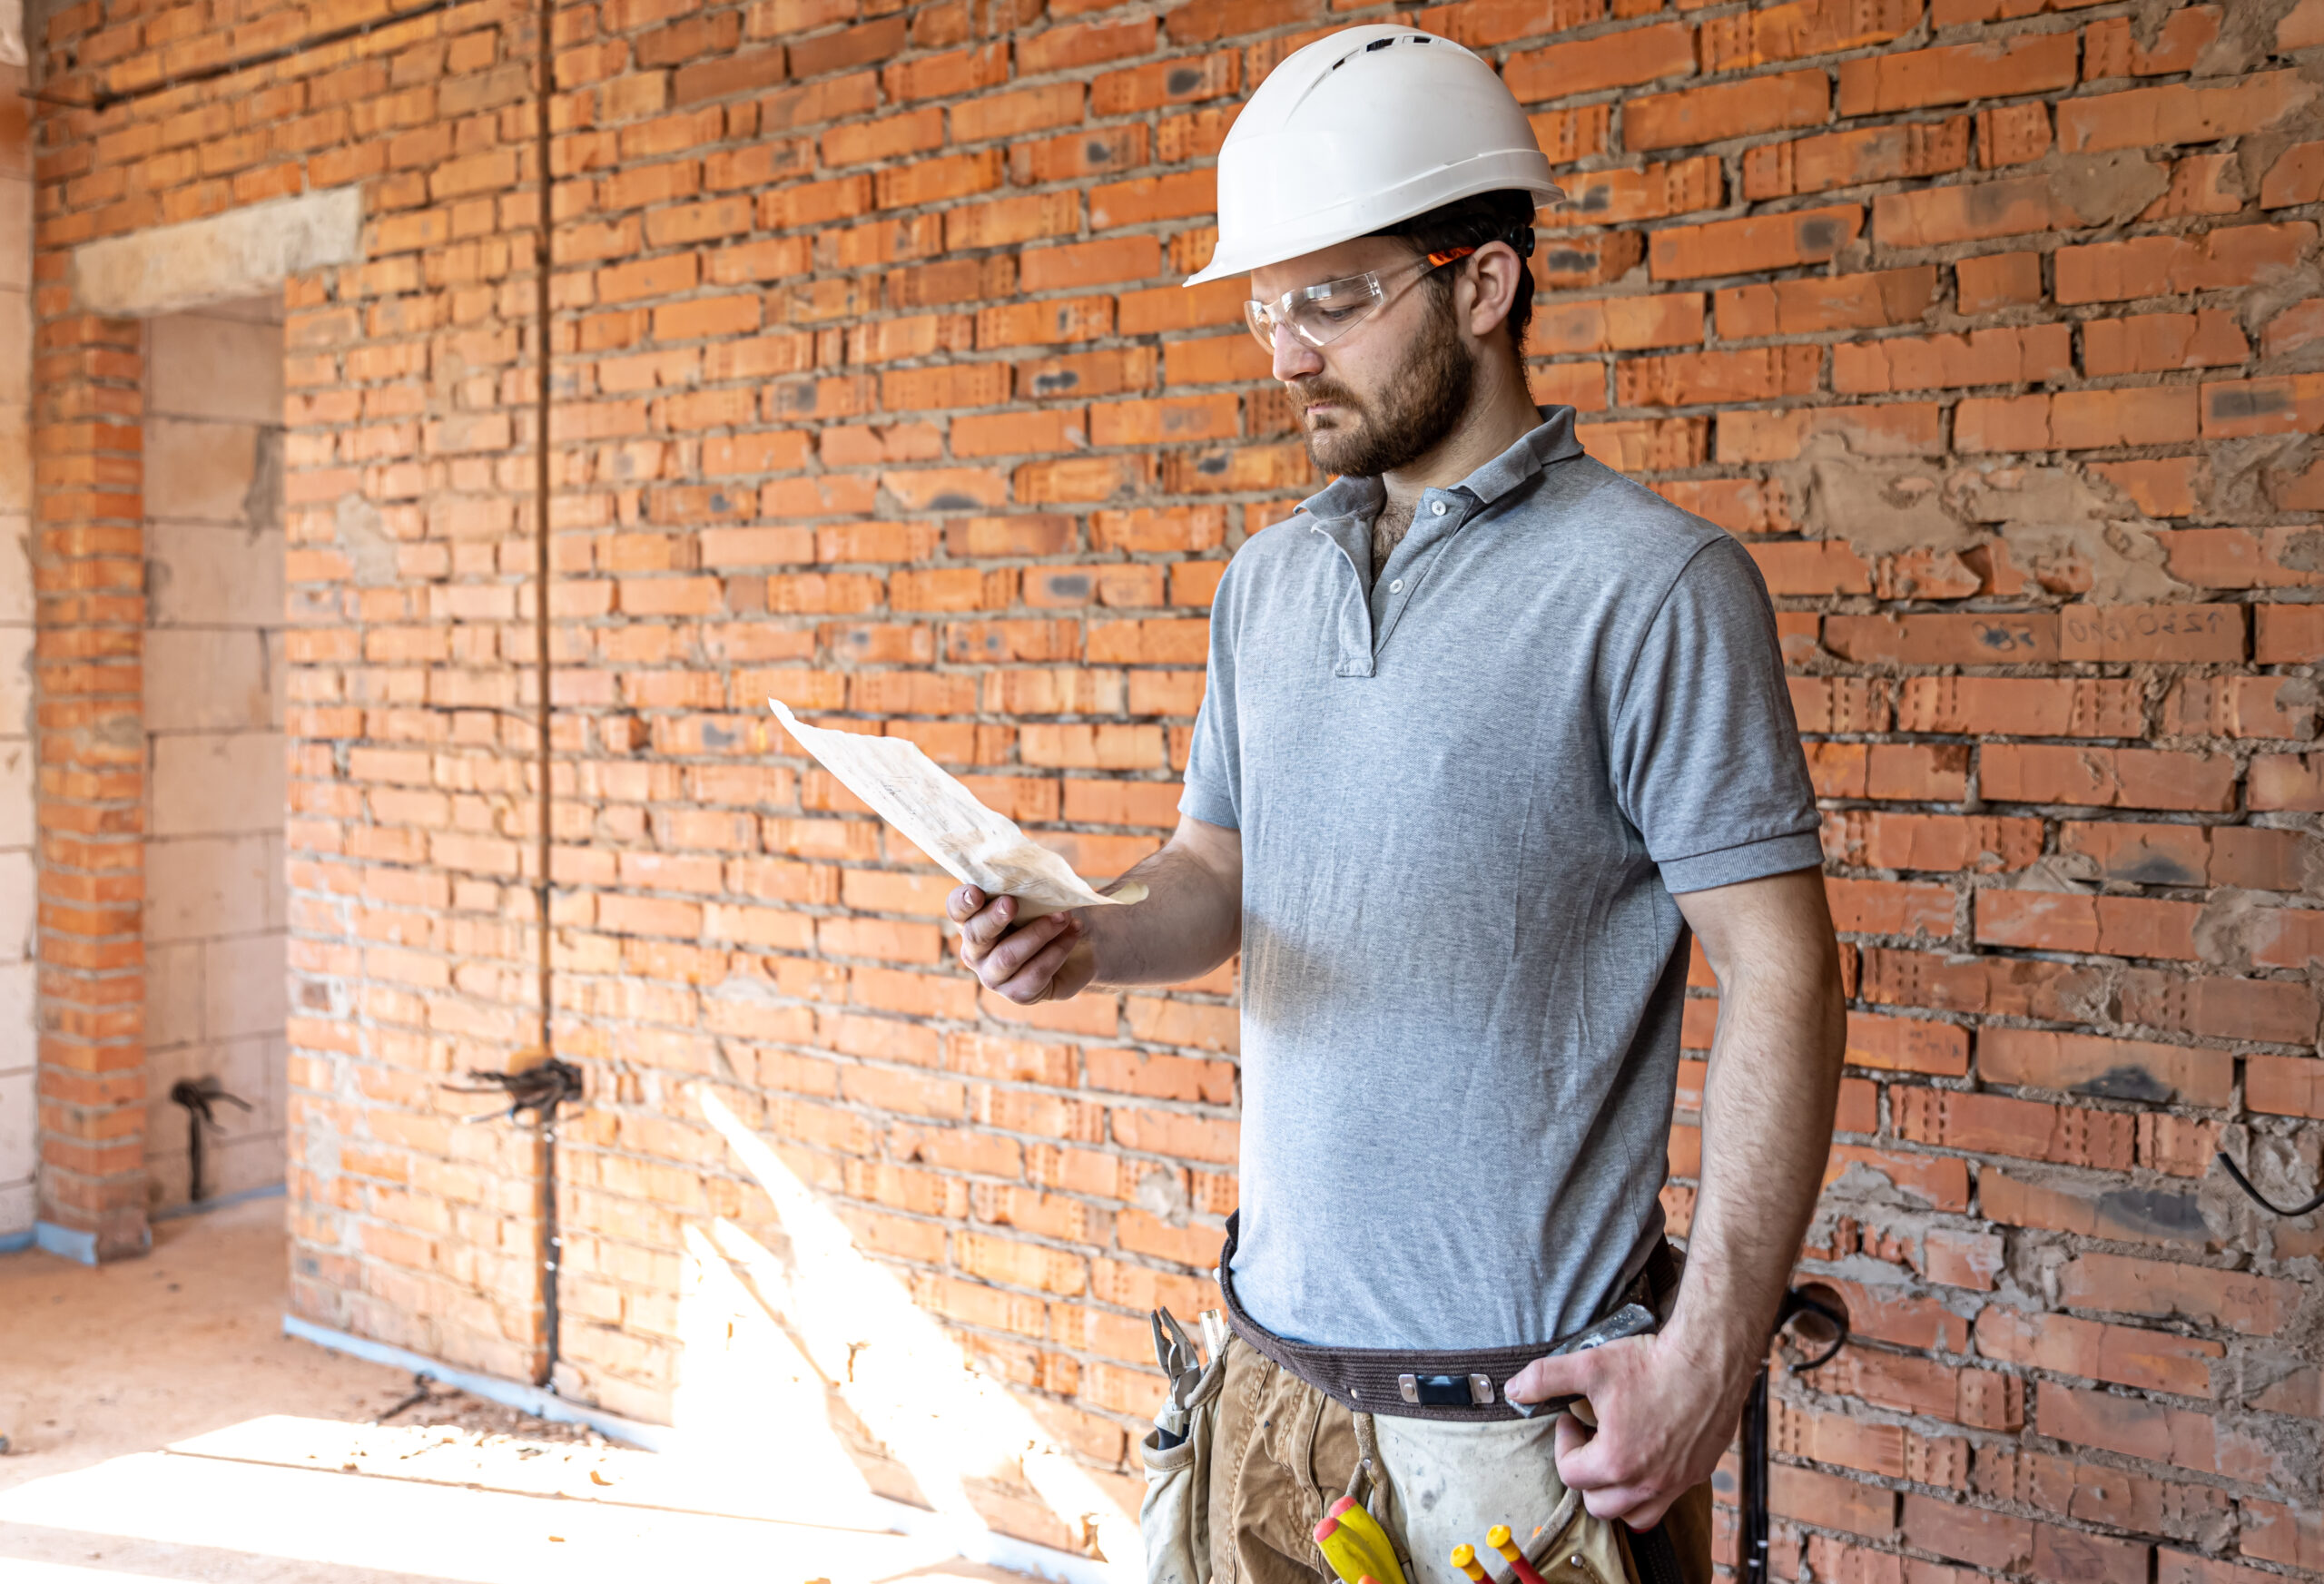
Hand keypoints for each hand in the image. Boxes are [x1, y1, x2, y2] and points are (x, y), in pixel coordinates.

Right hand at [948, 886, 1094, 1003]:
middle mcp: (976, 951)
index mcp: (973, 920)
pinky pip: (1035, 972)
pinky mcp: (1017, 994)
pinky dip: (1057, 950)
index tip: (976, 892)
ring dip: (1038, 933)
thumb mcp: (1037, 896)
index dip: (963, 901)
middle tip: (1012, 903)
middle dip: (994, 918)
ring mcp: (993, 976)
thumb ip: (1026, 887)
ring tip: (1063, 917)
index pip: (957, 909)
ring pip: (1007, 956)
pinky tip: (1073, 933)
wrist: (1082, 947)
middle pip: (976, 935)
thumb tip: (1034, 878)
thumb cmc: (1050, 913)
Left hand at [1502, 1330, 1752, 1528]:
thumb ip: (1546, 1378)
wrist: (1709, 1361)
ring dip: (1618, 1496)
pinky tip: (1648, 1457)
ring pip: (1634, 1516)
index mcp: (1615, 1461)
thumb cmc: (1651, 1364)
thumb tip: (1514, 1388)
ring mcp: (1674, 1483)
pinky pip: (1667, 1501)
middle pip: (1598, 1505)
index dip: (1563, 1443)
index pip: (1570, 1474)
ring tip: (1615, 1460)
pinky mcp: (1697, 1475)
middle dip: (1586, 1475)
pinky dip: (1651, 1491)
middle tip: (1591, 1442)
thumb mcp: (1590, 1365)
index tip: (1571, 1419)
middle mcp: (1646, 1482)